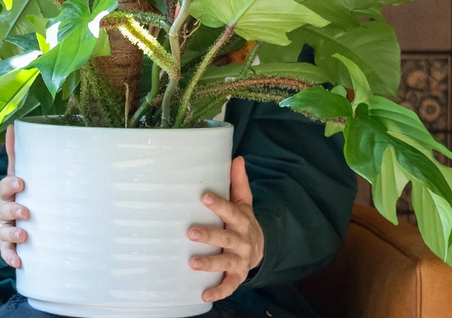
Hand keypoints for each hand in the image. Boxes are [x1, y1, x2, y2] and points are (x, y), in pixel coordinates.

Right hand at [0, 125, 27, 267]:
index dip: (11, 184)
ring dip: (13, 235)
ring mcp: (2, 228)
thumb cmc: (16, 193)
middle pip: (2, 210)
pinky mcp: (6, 246)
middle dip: (13, 211)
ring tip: (24, 237)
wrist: (8, 220)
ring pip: (3, 231)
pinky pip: (5, 253)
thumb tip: (14, 125)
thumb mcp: (16, 174)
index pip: (4, 187)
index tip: (21, 183)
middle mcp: (1, 210)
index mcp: (5, 192)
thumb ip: (15, 153)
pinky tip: (19, 263)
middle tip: (26, 212)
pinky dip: (10, 258)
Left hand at [187, 156, 264, 302]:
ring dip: (210, 263)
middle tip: (190, 232)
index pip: (230, 211)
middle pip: (226, 238)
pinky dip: (218, 291)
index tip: (203, 197)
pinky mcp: (237, 276)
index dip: (218, 204)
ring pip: (226, 262)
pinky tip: (204, 295)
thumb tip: (237, 157)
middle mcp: (242, 241)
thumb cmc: (243, 222)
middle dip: (209, 235)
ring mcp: (240, 260)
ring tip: (193, 263)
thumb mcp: (244, 202)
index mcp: (242, 221)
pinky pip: (229, 285)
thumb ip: (238, 182)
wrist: (261, 248)